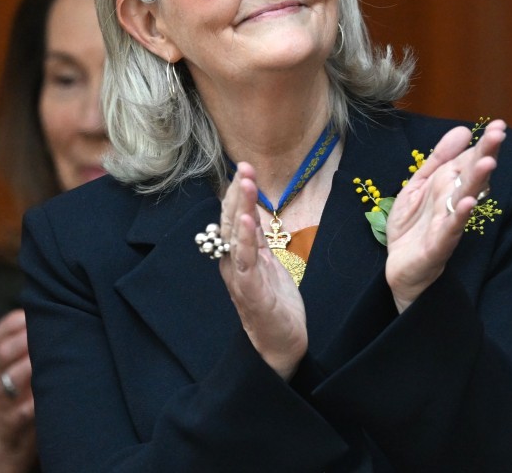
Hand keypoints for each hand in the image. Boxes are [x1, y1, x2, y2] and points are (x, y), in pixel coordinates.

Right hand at [218, 163, 307, 379]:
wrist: (281, 345)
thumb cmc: (275, 305)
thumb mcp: (269, 264)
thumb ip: (258, 239)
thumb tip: (252, 210)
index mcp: (238, 255)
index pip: (234, 217)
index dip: (237, 192)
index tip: (244, 167)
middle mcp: (233, 263)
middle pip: (231, 221)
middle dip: (237, 193)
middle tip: (244, 167)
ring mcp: (240, 277)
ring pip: (235, 237)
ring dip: (239, 208)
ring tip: (244, 185)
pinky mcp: (251, 292)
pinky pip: (246, 262)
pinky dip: (244, 240)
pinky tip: (248, 221)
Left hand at [385, 119, 506, 312]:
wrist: (399, 267)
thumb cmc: (413, 226)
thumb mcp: (419, 185)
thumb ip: (439, 159)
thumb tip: (463, 130)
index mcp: (449, 187)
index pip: (469, 161)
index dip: (483, 144)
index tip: (498, 125)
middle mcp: (453, 203)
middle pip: (472, 177)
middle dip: (485, 154)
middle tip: (499, 134)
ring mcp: (447, 224)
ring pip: (465, 200)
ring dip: (476, 182)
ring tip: (487, 162)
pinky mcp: (438, 246)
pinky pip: (450, 229)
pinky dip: (459, 217)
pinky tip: (468, 203)